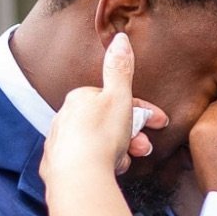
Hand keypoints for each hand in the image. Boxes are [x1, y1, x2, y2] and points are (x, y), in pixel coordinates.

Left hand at [41, 33, 168, 183]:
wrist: (78, 177)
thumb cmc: (100, 135)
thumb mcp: (118, 96)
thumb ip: (120, 68)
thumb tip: (119, 38)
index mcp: (79, 99)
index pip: (115, 99)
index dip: (142, 111)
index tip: (160, 123)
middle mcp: (64, 118)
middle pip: (107, 124)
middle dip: (131, 136)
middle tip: (144, 148)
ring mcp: (58, 144)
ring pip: (98, 145)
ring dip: (118, 152)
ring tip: (125, 163)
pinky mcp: (56, 167)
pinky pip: (85, 163)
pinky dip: (101, 166)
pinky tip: (108, 172)